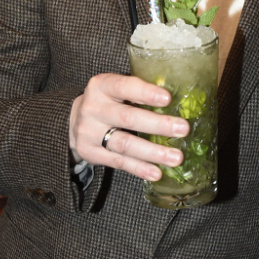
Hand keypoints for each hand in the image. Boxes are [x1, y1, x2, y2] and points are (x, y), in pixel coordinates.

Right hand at [69, 73, 188, 181]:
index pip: (124, 87)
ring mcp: (89, 131)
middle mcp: (93, 107)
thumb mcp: (117, 90)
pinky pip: (118, 162)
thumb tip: (178, 103)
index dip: (146, 93)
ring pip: (124, 143)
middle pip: (127, 118)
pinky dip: (139, 168)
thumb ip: (139, 93)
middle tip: (183, 129)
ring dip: (152, 152)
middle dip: (158, 124)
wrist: (76, 120)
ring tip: (176, 158)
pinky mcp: (89, 152)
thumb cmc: (109, 102)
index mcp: (102, 85)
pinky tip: (156, 173)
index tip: (168, 98)